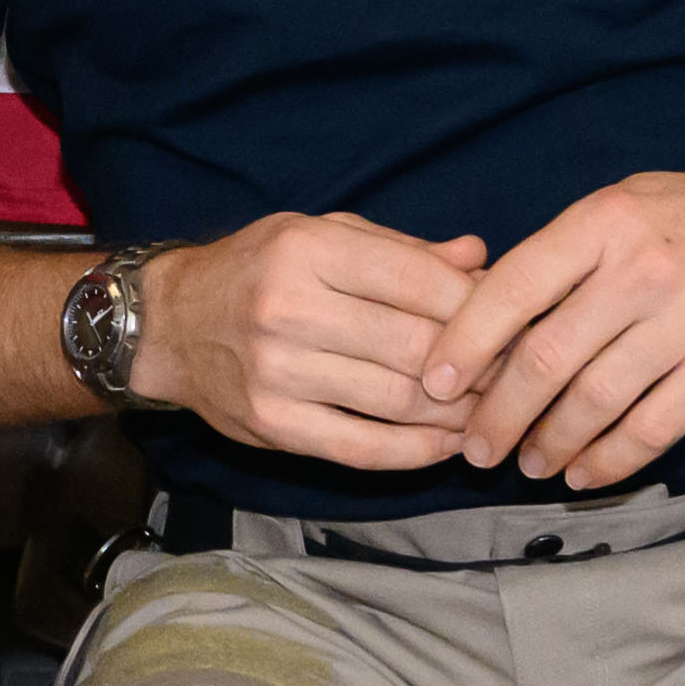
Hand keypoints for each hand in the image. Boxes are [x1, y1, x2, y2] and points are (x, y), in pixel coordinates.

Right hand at [140, 210, 491, 469]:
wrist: (168, 324)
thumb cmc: (256, 271)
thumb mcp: (320, 233)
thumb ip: (400, 249)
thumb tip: (478, 257)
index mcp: (310, 249)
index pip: (420, 281)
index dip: (480, 306)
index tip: (514, 321)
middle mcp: (291, 309)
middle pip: (416, 345)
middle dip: (479, 365)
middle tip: (516, 374)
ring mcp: (280, 373)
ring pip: (398, 401)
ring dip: (458, 413)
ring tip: (491, 411)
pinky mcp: (274, 425)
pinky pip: (363, 448)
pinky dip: (416, 452)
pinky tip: (447, 445)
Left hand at [420, 159, 684, 491]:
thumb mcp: (626, 205)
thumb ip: (563, 257)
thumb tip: (484, 321)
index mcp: (605, 221)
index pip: (513, 288)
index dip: (463, 344)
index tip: (433, 385)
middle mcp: (644, 269)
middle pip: (545, 358)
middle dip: (498, 413)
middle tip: (474, 447)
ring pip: (594, 402)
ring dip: (549, 443)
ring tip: (528, 462)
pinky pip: (651, 429)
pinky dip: (608, 460)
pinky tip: (582, 471)